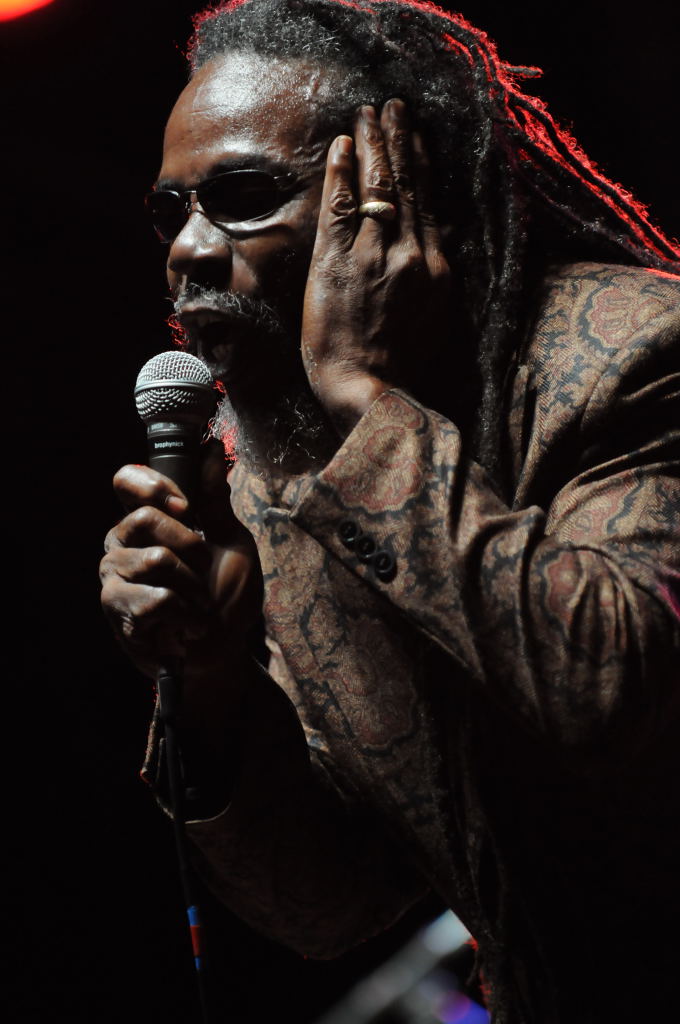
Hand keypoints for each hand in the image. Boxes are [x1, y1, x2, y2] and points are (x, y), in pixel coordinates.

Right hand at [99, 442, 262, 726]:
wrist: (223, 648)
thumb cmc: (226, 595)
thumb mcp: (231, 541)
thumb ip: (216, 499)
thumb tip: (211, 448)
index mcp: (146, 521)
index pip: (127, 481)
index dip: (154, 485)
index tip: (187, 508)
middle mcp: (122, 543)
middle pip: (145, 518)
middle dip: (191, 546)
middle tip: (204, 571)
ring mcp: (115, 577)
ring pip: (155, 560)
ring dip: (193, 587)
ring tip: (198, 604)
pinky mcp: (117, 610)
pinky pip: (156, 599)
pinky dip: (186, 614)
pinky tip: (188, 625)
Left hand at [301, 99, 451, 434]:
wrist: (368, 390)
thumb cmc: (399, 365)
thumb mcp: (433, 320)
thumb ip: (434, 279)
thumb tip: (437, 243)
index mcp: (436, 271)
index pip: (428, 205)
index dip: (420, 166)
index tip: (416, 138)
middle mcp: (411, 256)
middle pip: (406, 186)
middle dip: (398, 141)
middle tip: (393, 108)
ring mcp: (374, 256)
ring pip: (377, 188)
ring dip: (372, 145)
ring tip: (369, 114)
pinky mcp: (339, 263)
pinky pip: (342, 207)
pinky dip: (343, 174)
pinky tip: (343, 146)